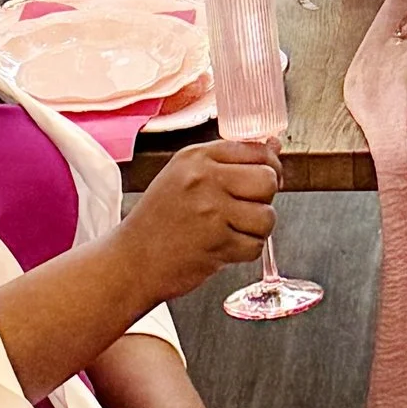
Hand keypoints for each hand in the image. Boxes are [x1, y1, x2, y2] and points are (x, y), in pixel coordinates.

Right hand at [121, 140, 278, 300]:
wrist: (132, 261)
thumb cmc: (158, 219)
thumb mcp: (184, 175)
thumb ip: (228, 160)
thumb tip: (274, 146)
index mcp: (196, 157)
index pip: (255, 150)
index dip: (270, 165)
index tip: (268, 176)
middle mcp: (204, 179)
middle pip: (268, 180)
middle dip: (265, 197)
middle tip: (248, 206)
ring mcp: (211, 212)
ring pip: (267, 216)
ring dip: (257, 228)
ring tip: (233, 229)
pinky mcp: (218, 244)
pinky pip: (256, 245)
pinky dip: (245, 250)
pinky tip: (224, 247)